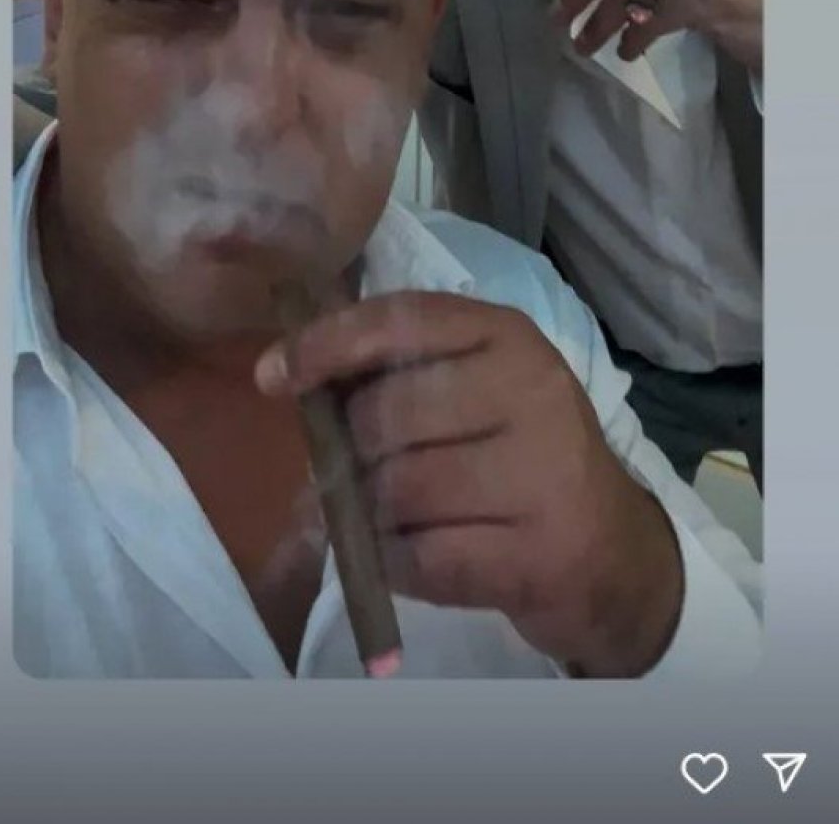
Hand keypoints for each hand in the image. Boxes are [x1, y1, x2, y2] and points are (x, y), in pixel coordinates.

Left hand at [255, 290, 683, 676]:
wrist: (613, 551)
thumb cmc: (520, 457)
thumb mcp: (477, 388)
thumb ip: (398, 370)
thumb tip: (287, 372)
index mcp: (508, 335)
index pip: (400, 320)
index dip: (327, 345)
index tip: (273, 376)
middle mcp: (532, 390)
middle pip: (386, 415)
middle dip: (352, 454)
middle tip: (363, 474)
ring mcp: (541, 473)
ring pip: (397, 491)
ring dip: (372, 514)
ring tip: (395, 518)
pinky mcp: (537, 553)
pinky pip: (420, 558)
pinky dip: (395, 564)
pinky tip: (414, 557)